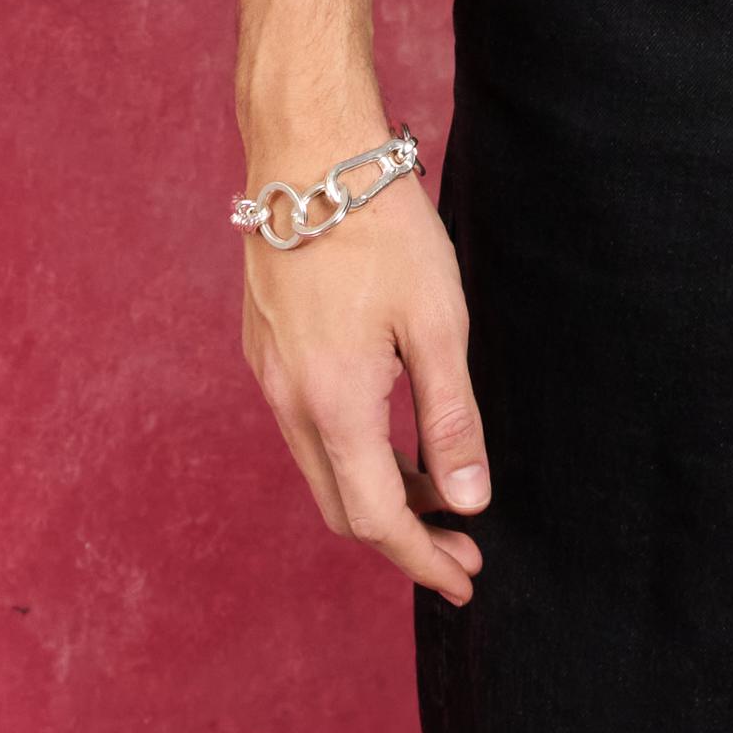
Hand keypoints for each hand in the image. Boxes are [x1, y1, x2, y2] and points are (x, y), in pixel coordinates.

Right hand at [240, 170, 490, 605]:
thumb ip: (451, 419)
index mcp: (335, 404)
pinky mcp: (266, 348)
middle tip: (462, 552)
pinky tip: (390, 439)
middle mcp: (289, 402)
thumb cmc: (380, 228)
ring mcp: (269, 375)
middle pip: (342, 507)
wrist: (306, 153)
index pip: (378, 518)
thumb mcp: (438, 323)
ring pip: (322, 469)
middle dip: (403, 541)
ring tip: (438, 499)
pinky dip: (351, 455)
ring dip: (377, 496)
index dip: (424, 559)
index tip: (466, 579)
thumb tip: (467, 501)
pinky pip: (307, 429)